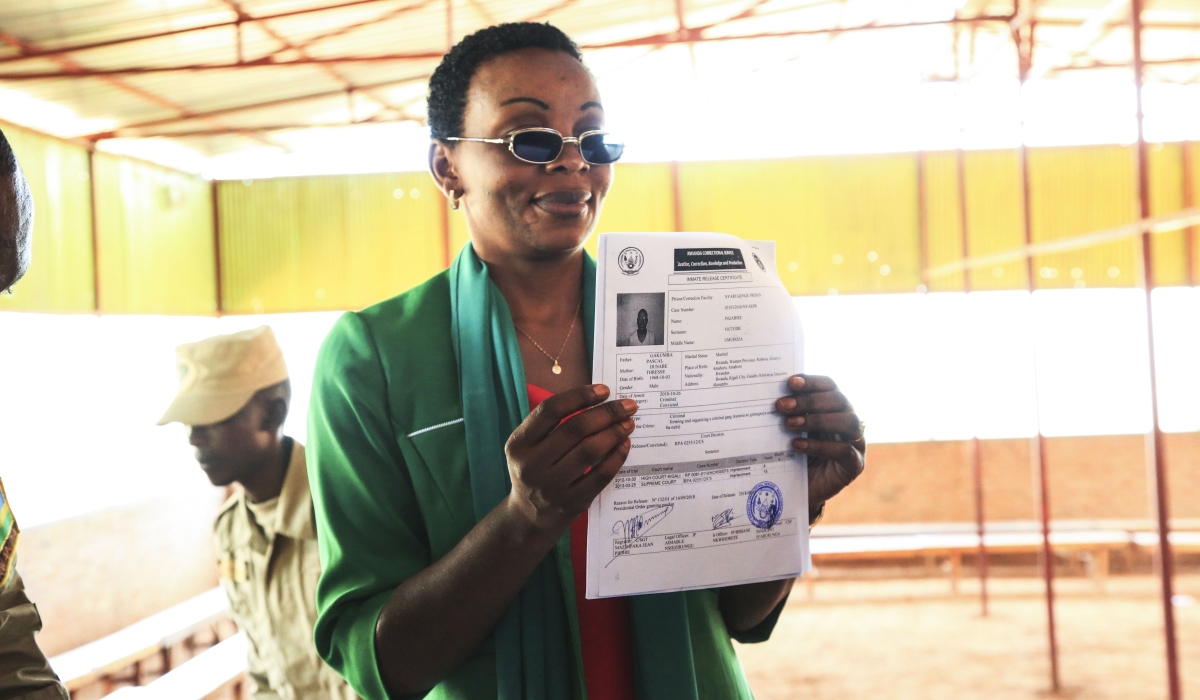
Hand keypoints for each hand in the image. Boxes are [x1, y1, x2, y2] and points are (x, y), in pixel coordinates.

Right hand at [504, 384, 635, 535]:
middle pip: (575, 429)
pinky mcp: (572, 503)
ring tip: (628, 423)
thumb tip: (597, 400)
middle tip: (628, 405)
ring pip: (589, 450)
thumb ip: (553, 425)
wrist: (529, 516)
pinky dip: (616, 457)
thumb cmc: (536, 470)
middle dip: (606, 413)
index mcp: (519, 443)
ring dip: (614, 433)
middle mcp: (531, 464)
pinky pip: (600, 475)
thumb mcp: (530, 447)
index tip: (604, 390)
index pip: (551, 410)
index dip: (580, 396)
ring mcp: (551, 486)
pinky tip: (624, 445)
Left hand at [775, 375, 865, 518]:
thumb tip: (768, 394)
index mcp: (834, 407)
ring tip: (789, 424)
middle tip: (781, 405)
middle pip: (838, 400)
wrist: (796, 489)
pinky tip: (796, 445)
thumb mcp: (788, 430)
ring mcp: (856, 443)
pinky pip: (844, 451)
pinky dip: (819, 446)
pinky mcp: (854, 464)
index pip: (829, 386)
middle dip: (809, 400)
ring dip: (817, 420)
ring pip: (848, 422)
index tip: (790, 382)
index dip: (812, 382)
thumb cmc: (792, 454)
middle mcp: (849, 420)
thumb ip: (786, 412)